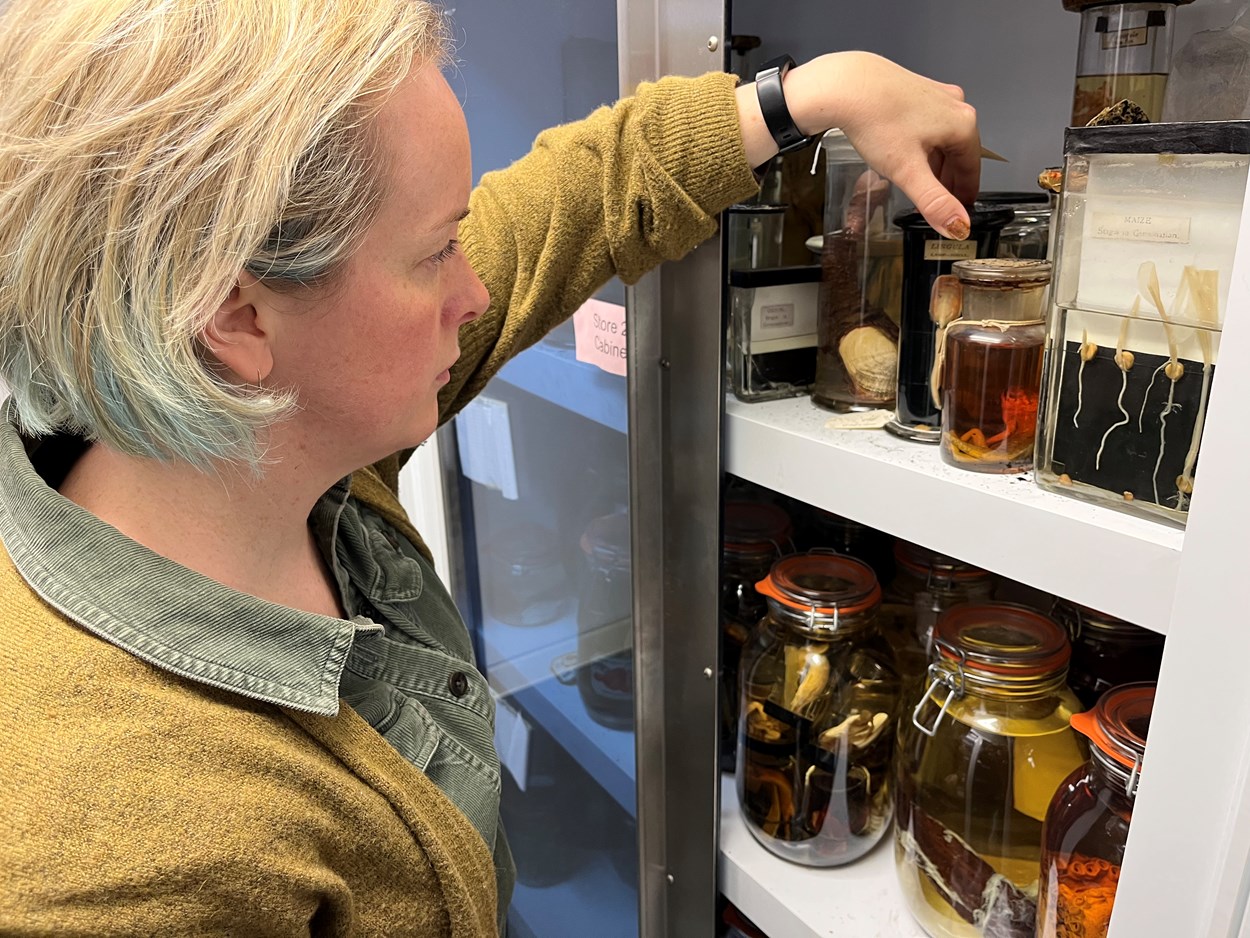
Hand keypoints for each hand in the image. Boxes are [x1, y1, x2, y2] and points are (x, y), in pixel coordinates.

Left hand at [737, 51, 980, 239]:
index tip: (962, 210)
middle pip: (959, 152)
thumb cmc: (876, 121)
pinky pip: (927, 123)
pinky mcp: (915, 88)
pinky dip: (922, 144)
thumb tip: (959, 227)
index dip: (966, 195)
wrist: (844, 84)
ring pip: (942, 138)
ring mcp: (935, 94)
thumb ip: (935, 202)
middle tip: (940, 203)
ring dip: (935, 162)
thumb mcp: (908, 170)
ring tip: (922, 182)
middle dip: (949, 180)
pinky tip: (907, 153)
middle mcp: (954, 105)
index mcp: (962, 124)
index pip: (973, 169)